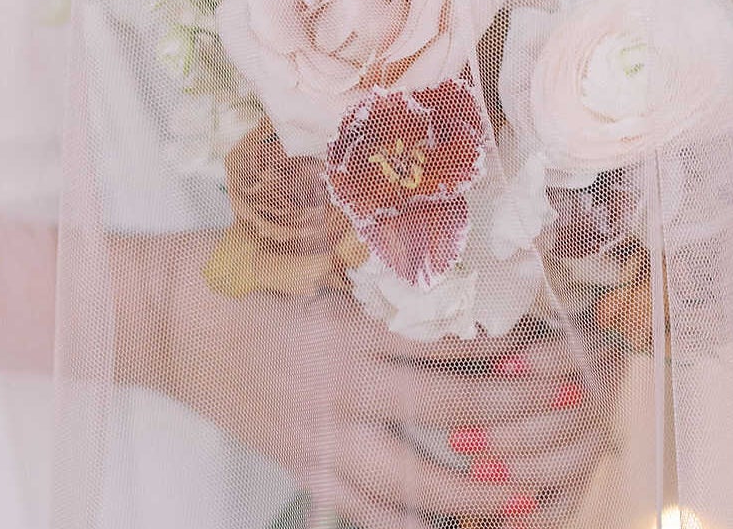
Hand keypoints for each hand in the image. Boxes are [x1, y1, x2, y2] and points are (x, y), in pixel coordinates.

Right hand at [115, 232, 616, 526]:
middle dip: (519, 411)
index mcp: (340, 326)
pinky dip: (414, 526)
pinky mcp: (302, 469)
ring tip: (537, 488)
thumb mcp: (301, 244)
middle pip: (449, 412)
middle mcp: (338, 392)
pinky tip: (459, 525)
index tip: (556, 339)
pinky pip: (367, 514)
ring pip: (418, 485)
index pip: (444, 341)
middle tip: (575, 406)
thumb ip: (371, 250)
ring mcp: (320, 441)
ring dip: (485, 489)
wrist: (158, 319)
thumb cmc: (232, 267)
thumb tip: (448, 233)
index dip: (505, 344)